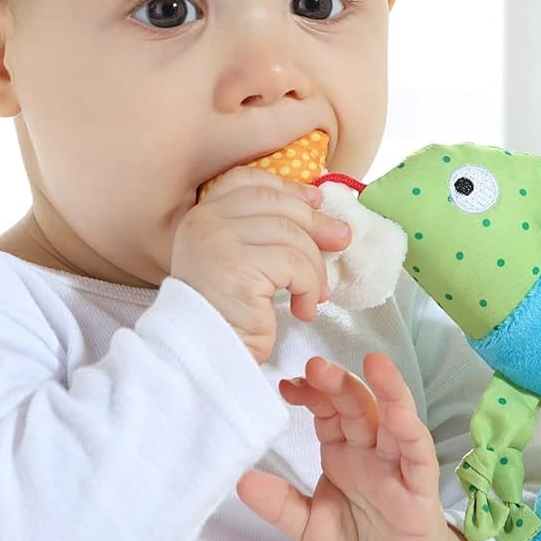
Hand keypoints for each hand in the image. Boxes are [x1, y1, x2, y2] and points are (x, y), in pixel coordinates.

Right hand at [172, 166, 351, 363]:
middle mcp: (204, 224)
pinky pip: (294, 265)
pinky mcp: (239, 270)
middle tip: (340, 242)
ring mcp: (219, 243)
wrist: (203, 359)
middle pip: (275, 204)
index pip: (245, 181)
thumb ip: (264, 232)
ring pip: (291, 236)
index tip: (315, 202)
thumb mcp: (238, 261)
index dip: (286, 187)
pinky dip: (309, 286)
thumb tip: (322, 209)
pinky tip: (303, 309)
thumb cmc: (224, 316)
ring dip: (314, 267)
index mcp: (200, 217)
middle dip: (315, 223)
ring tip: (314, 295)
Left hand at [236, 352, 464, 540]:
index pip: (328, 412)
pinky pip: (417, 454)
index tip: (287, 385)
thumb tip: (239, 480)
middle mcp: (370, 452)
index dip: (311, 395)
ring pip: (393, 419)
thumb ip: (278, 504)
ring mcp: (397, 467)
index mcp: (343, 454)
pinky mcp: (420, 488)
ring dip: (385, 390)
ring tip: (373, 363)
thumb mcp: (307, 528)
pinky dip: (410, 431)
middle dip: (338, 384)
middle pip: (357, 406)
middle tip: (315, 366)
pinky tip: (398, 413)